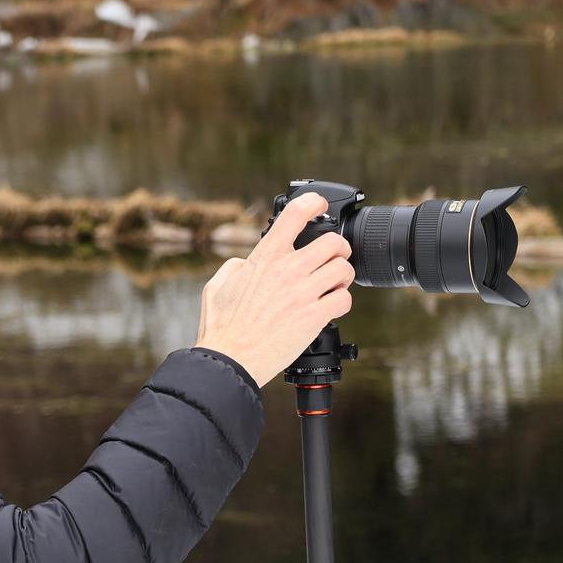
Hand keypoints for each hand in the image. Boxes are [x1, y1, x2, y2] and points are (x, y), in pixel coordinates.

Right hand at [194, 193, 354, 386]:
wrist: (229, 359)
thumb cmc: (221, 326)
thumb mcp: (218, 285)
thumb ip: (237, 266)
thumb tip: (248, 262)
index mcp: (264, 257)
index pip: (295, 215)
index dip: (313, 202)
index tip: (319, 205)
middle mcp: (287, 270)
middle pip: (333, 241)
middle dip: (338, 248)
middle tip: (334, 256)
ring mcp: (302, 294)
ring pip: (343, 269)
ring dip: (343, 275)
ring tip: (334, 283)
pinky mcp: (313, 318)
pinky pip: (345, 299)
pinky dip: (342, 301)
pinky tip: (331, 306)